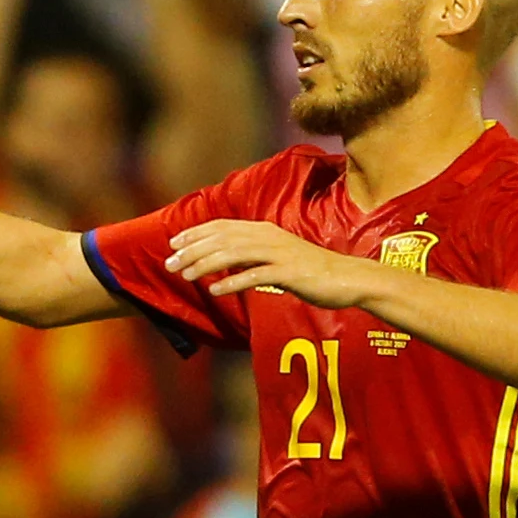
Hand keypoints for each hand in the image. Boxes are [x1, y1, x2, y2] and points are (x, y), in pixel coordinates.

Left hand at [162, 219, 372, 304]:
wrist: (347, 278)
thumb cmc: (310, 271)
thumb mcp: (277, 258)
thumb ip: (252, 256)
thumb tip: (225, 262)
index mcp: (265, 231)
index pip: (223, 227)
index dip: (196, 233)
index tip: (174, 244)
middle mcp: (268, 237)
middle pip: (222, 238)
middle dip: (192, 250)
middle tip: (169, 263)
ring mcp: (278, 253)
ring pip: (233, 254)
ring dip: (205, 264)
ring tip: (184, 276)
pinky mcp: (288, 272)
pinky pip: (255, 275)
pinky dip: (232, 281)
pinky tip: (214, 290)